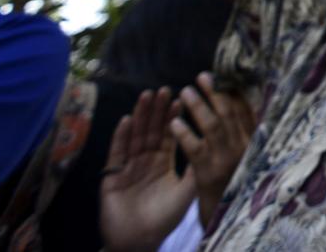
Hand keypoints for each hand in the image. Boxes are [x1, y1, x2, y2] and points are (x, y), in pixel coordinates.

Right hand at [99, 87, 193, 251]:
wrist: (138, 241)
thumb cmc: (164, 219)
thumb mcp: (185, 192)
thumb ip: (196, 169)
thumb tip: (214, 145)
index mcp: (163, 164)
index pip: (170, 135)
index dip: (175, 117)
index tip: (182, 96)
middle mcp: (145, 162)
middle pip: (152, 131)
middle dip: (158, 110)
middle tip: (165, 89)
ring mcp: (127, 167)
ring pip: (135, 137)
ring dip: (141, 116)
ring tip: (147, 96)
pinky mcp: (111, 177)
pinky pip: (117, 153)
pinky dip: (121, 136)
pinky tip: (127, 119)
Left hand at [172, 72, 257, 230]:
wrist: (226, 215)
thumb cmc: (232, 181)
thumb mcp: (242, 155)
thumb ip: (241, 132)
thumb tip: (235, 101)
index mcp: (252, 141)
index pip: (244, 110)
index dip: (232, 92)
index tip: (221, 77)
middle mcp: (243, 148)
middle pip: (229, 114)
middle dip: (215, 93)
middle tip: (201, 76)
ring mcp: (226, 160)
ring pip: (213, 127)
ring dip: (198, 107)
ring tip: (185, 91)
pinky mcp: (208, 173)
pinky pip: (195, 149)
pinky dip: (185, 134)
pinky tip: (174, 123)